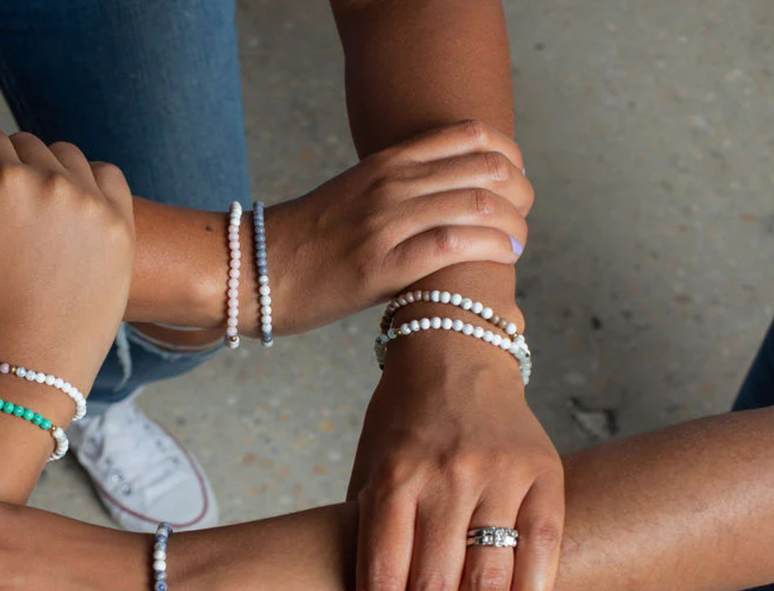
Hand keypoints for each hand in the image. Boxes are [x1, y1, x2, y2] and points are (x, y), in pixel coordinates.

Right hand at [0, 127, 133, 382]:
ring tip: (34, 219)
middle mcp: (53, 183)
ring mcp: (94, 204)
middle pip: (26, 146)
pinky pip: (107, 177)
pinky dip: (90, 184)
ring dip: (49, 174)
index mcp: (3, 182)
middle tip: (1, 219)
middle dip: (9, 171)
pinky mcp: (122, 227)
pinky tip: (71, 214)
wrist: (26, 370)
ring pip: (66, 158)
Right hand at [265, 120, 533, 336]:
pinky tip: (502, 258)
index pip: (471, 136)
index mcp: (386, 162)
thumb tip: (443, 203)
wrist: (251, 272)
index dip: (510, 156)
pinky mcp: (382, 265)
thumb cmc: (305, 244)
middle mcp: (391, 183)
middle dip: (520, 194)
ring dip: (513, 225)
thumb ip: (398, 192)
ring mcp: (387, 222)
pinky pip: (452, 244)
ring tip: (516, 244)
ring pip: (477, 203)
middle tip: (522, 219)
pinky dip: (490, 248)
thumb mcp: (354, 197)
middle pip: (486, 167)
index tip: (516, 184)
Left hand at [346, 340, 563, 590]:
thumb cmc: (404, 419)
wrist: (457, 352)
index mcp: (393, 478)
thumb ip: (372, 529)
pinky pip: (542, 551)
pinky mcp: (544, 472)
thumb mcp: (370, 466)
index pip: (382, 578)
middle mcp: (446, 478)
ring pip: (490, 582)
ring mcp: (499, 475)